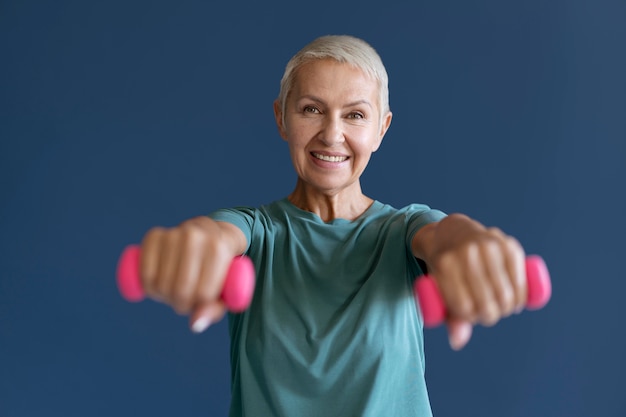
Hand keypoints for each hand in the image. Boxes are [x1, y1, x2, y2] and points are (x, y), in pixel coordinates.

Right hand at [140, 216, 245, 331]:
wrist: (210, 233)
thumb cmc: (219, 268)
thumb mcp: (226, 289)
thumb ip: (213, 310)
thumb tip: (194, 325)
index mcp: (219, 249)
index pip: (202, 294)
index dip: (197, 307)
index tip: (198, 303)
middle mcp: (196, 237)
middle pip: (180, 290)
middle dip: (179, 304)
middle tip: (184, 300)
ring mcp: (174, 233)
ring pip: (160, 283)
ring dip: (163, 296)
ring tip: (173, 291)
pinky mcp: (154, 235)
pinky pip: (144, 271)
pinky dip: (147, 286)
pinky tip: (156, 286)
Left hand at [415, 214, 526, 348]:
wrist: (452, 231)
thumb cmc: (446, 268)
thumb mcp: (440, 287)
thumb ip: (450, 316)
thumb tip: (457, 343)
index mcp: (445, 266)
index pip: (465, 308)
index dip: (472, 317)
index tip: (473, 314)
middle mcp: (466, 254)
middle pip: (488, 304)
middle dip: (492, 315)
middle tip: (491, 312)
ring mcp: (488, 246)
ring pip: (506, 294)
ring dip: (508, 308)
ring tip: (504, 307)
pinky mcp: (507, 244)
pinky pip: (520, 279)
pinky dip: (521, 295)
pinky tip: (516, 300)